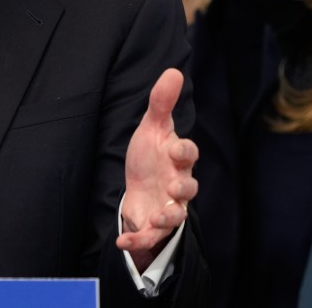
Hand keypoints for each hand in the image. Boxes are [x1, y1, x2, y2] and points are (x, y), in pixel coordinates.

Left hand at [117, 68, 198, 266]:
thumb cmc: (150, 156)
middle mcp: (177, 183)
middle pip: (189, 187)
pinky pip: (151, 235)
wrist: (139, 186)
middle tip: (173, 184)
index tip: (176, 147)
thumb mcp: (152, 128)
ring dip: (169, 216)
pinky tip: (121, 241)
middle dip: (184, 186)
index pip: (189, 153)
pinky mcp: (154, 224)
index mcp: (177, 158)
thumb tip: (174, 71)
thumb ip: (162, 102)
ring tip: (158, 215)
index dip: (185, 151)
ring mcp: (168, 205)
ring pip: (177, 214)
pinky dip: (138, 239)